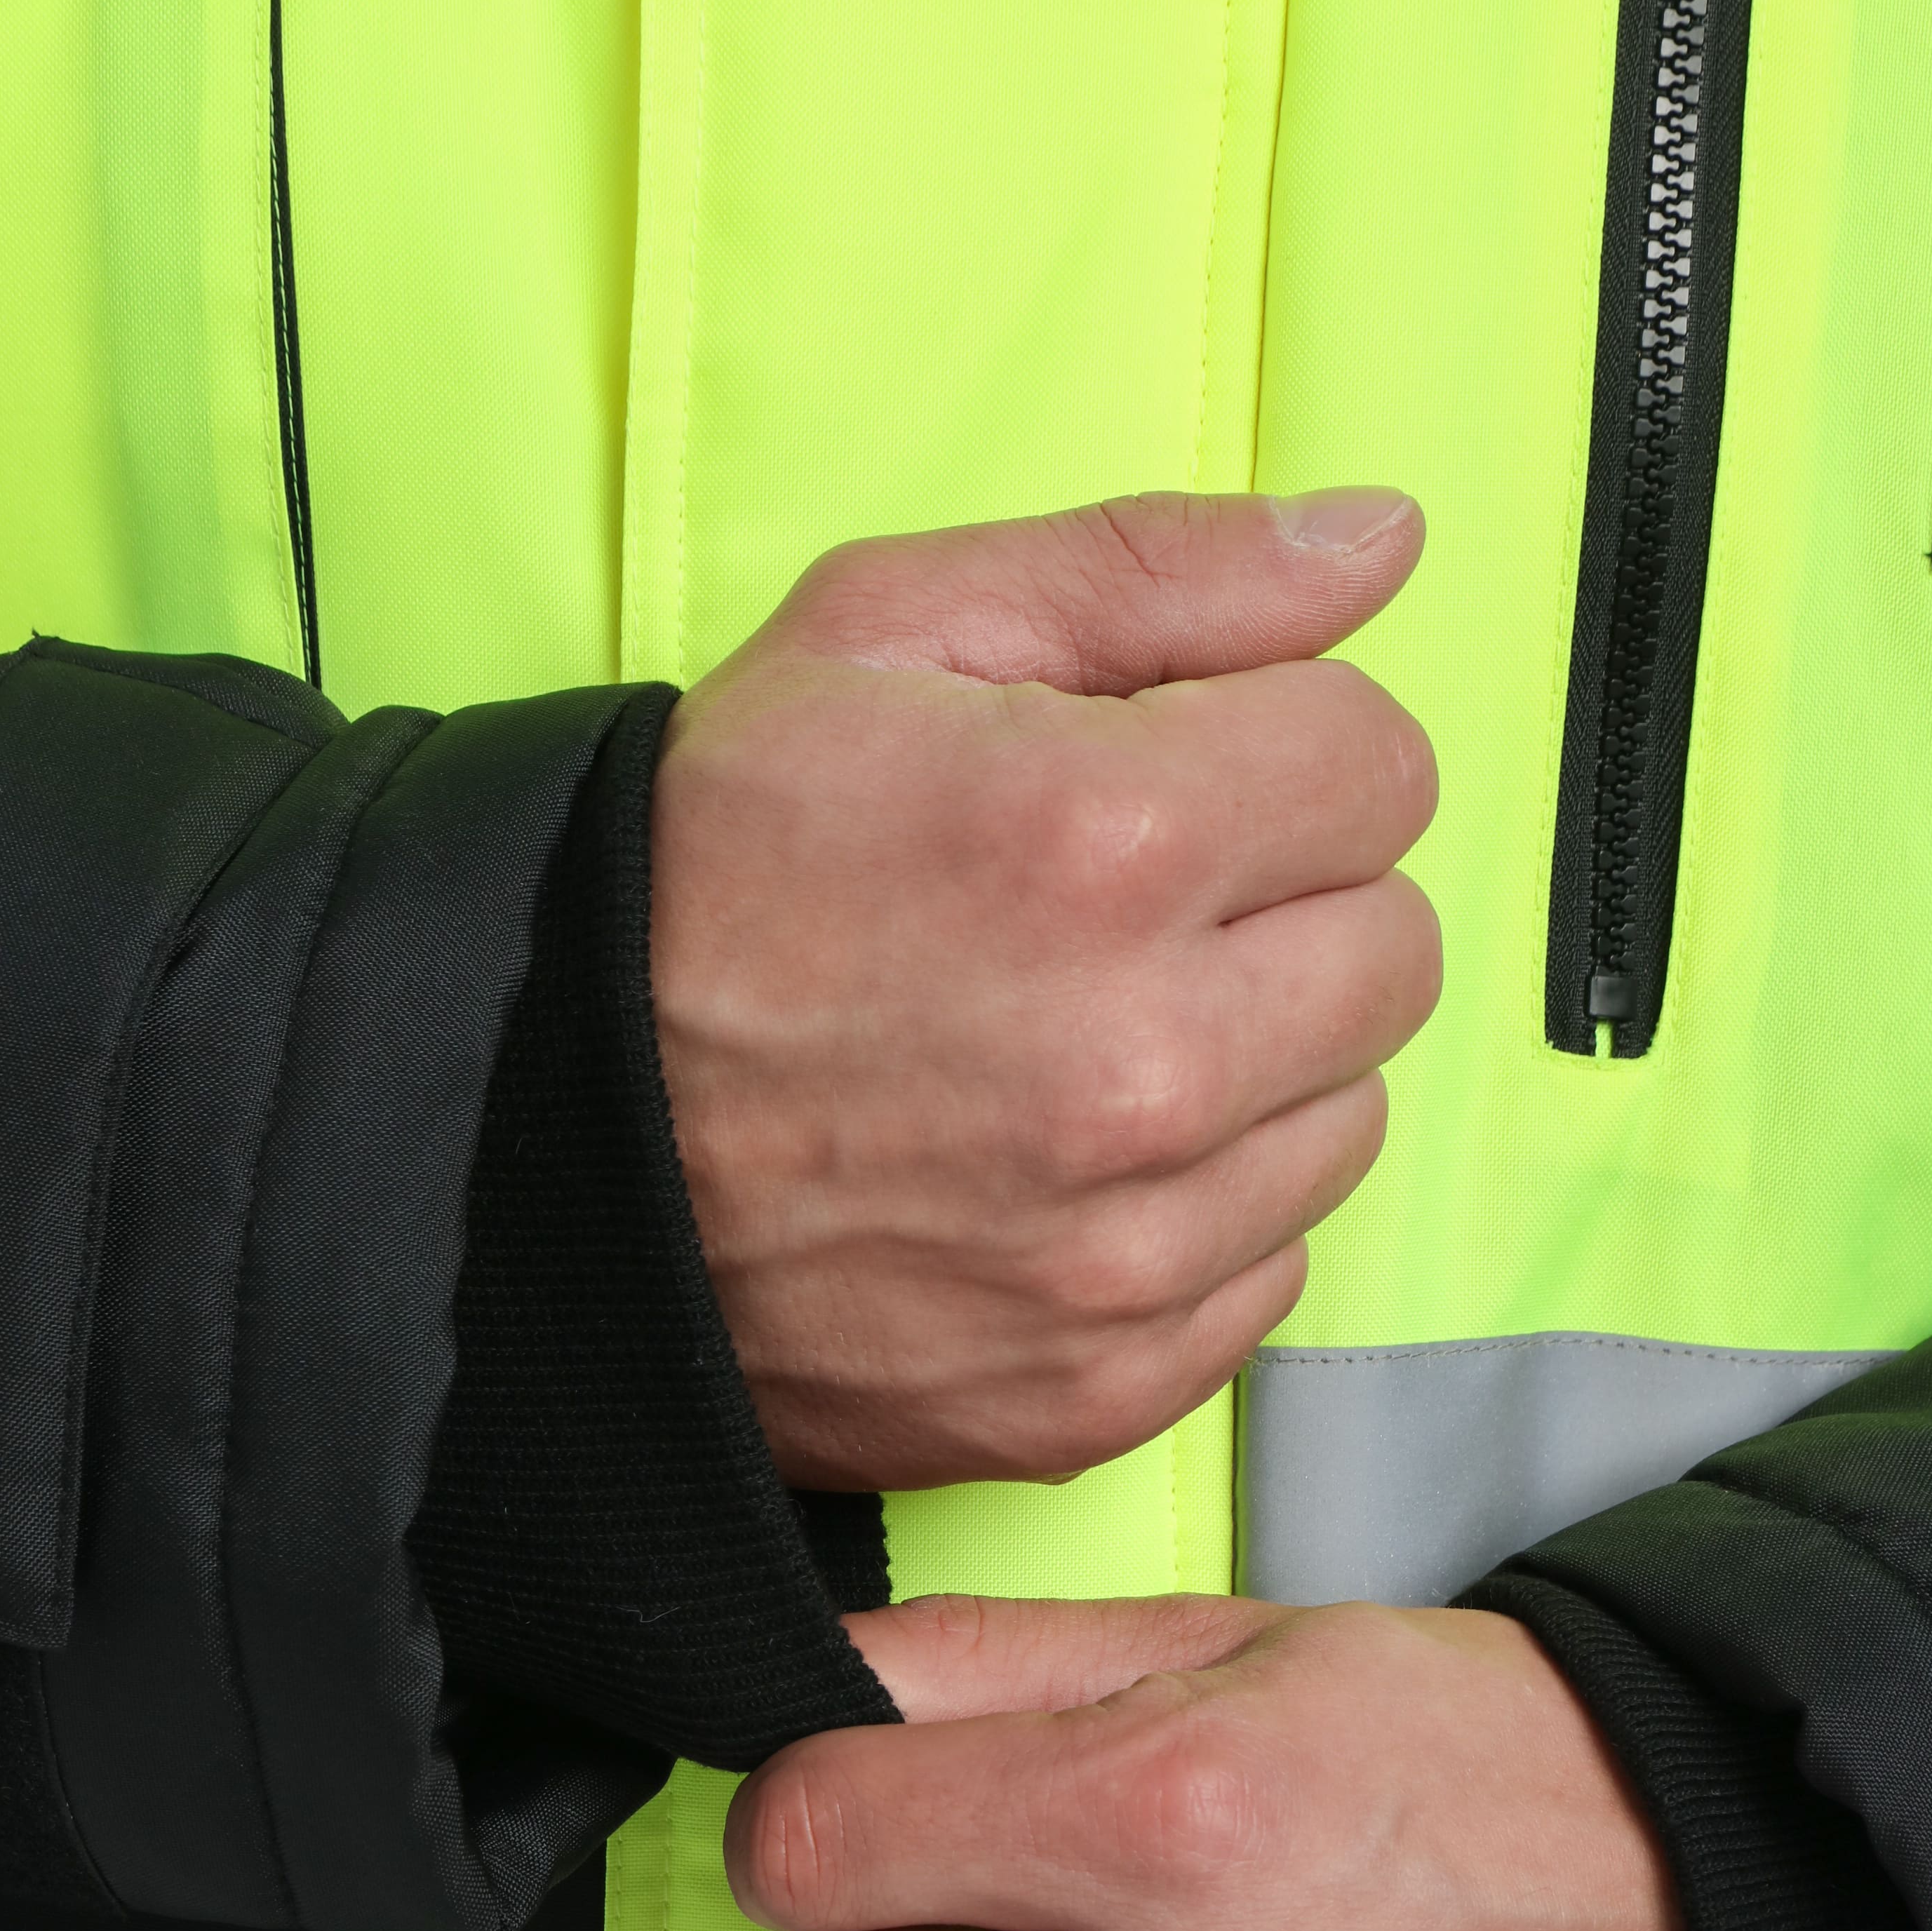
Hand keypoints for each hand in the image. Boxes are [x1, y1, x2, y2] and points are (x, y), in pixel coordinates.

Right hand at [650, 493, 1440, 1491]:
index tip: (1177, 783)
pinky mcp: (1099, 1385)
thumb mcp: (883, 633)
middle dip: (1285, 910)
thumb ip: (1158, 568)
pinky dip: (1191, 1221)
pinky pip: (1264, 1275)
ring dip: (1253, 1074)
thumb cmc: (703, 873)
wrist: (540, 1138)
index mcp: (1110, 842)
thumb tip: (1382, 545)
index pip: (1382, 768)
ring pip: (1343, 1124)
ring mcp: (1124, 1250)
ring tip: (1082, 1047)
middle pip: (1391, 955)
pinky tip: (1061, 1173)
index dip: (1280, 756)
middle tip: (1128, 919)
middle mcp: (1144, 1065)